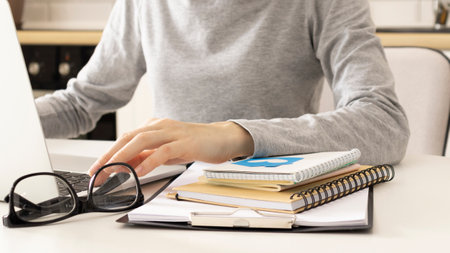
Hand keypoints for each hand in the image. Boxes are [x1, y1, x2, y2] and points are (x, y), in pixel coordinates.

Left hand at [88, 118, 253, 177]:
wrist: (223, 138)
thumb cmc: (195, 143)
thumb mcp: (166, 150)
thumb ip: (146, 155)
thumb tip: (125, 165)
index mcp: (154, 127)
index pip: (126, 139)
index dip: (108, 153)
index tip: (97, 169)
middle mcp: (161, 126)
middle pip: (129, 138)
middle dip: (110, 155)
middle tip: (97, 171)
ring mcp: (173, 133)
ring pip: (142, 141)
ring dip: (124, 157)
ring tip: (111, 171)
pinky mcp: (185, 142)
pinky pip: (163, 151)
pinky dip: (149, 161)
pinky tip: (140, 171)